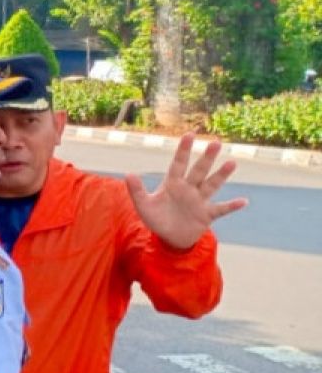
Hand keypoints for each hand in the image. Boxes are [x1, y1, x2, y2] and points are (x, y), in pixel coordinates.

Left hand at [124, 134, 247, 249]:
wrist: (170, 238)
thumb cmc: (156, 219)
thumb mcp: (143, 206)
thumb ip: (136, 191)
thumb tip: (128, 174)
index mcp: (172, 184)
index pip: (178, 163)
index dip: (183, 149)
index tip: (189, 134)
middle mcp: (188, 188)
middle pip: (199, 170)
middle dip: (207, 157)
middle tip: (216, 142)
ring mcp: (199, 201)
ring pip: (212, 185)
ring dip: (221, 175)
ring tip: (232, 163)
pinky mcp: (207, 215)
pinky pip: (221, 209)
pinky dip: (232, 206)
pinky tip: (243, 201)